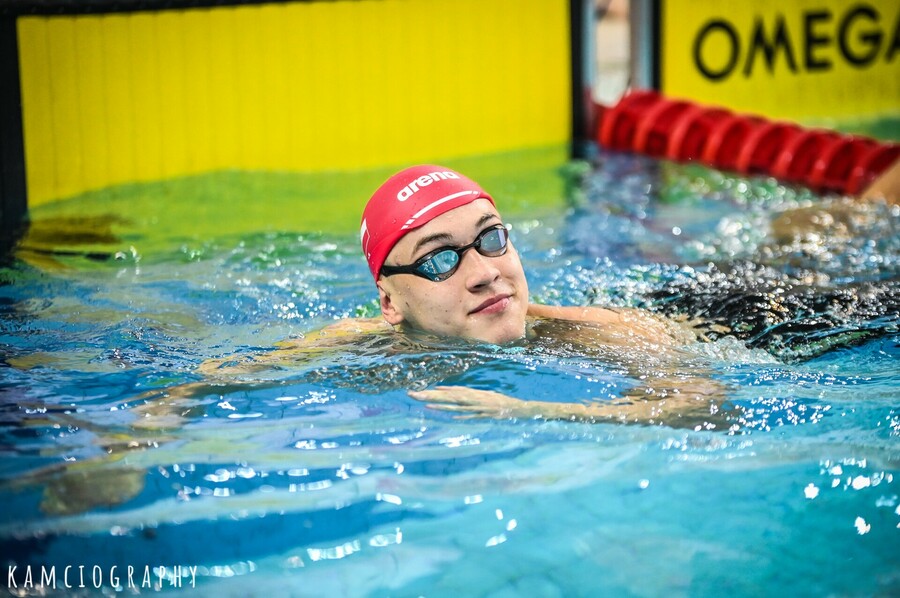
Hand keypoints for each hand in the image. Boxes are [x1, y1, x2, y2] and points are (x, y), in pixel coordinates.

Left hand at [408, 386, 539, 418]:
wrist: (520, 409)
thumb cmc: (501, 404)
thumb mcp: (486, 397)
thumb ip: (472, 398)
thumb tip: (458, 398)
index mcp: (474, 394)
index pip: (452, 392)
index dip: (437, 392)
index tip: (422, 391)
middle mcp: (474, 398)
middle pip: (449, 397)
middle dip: (431, 396)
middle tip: (414, 394)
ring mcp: (479, 407)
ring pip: (457, 405)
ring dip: (442, 405)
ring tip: (426, 405)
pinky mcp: (486, 415)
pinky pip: (472, 415)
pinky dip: (462, 414)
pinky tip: (451, 415)